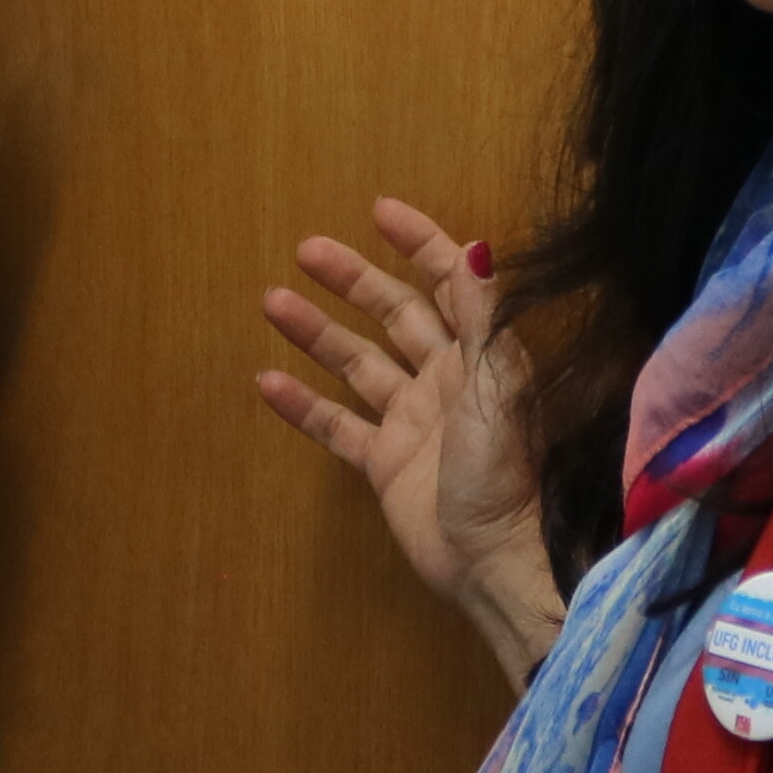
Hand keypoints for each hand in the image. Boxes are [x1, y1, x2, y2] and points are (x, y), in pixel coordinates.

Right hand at [253, 198, 565, 678]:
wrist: (497, 561)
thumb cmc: (506, 473)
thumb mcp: (496, 387)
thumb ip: (482, 316)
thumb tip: (473, 244)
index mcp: (481, 356)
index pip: (450, 283)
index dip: (420, 244)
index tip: (380, 211)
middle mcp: (447, 381)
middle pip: (395, 315)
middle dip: (354, 280)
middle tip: (307, 250)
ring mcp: (413, 422)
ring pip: (358, 363)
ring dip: (318, 332)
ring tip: (273, 301)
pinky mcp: (386, 464)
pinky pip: (337, 425)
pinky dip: (303, 405)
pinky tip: (266, 381)